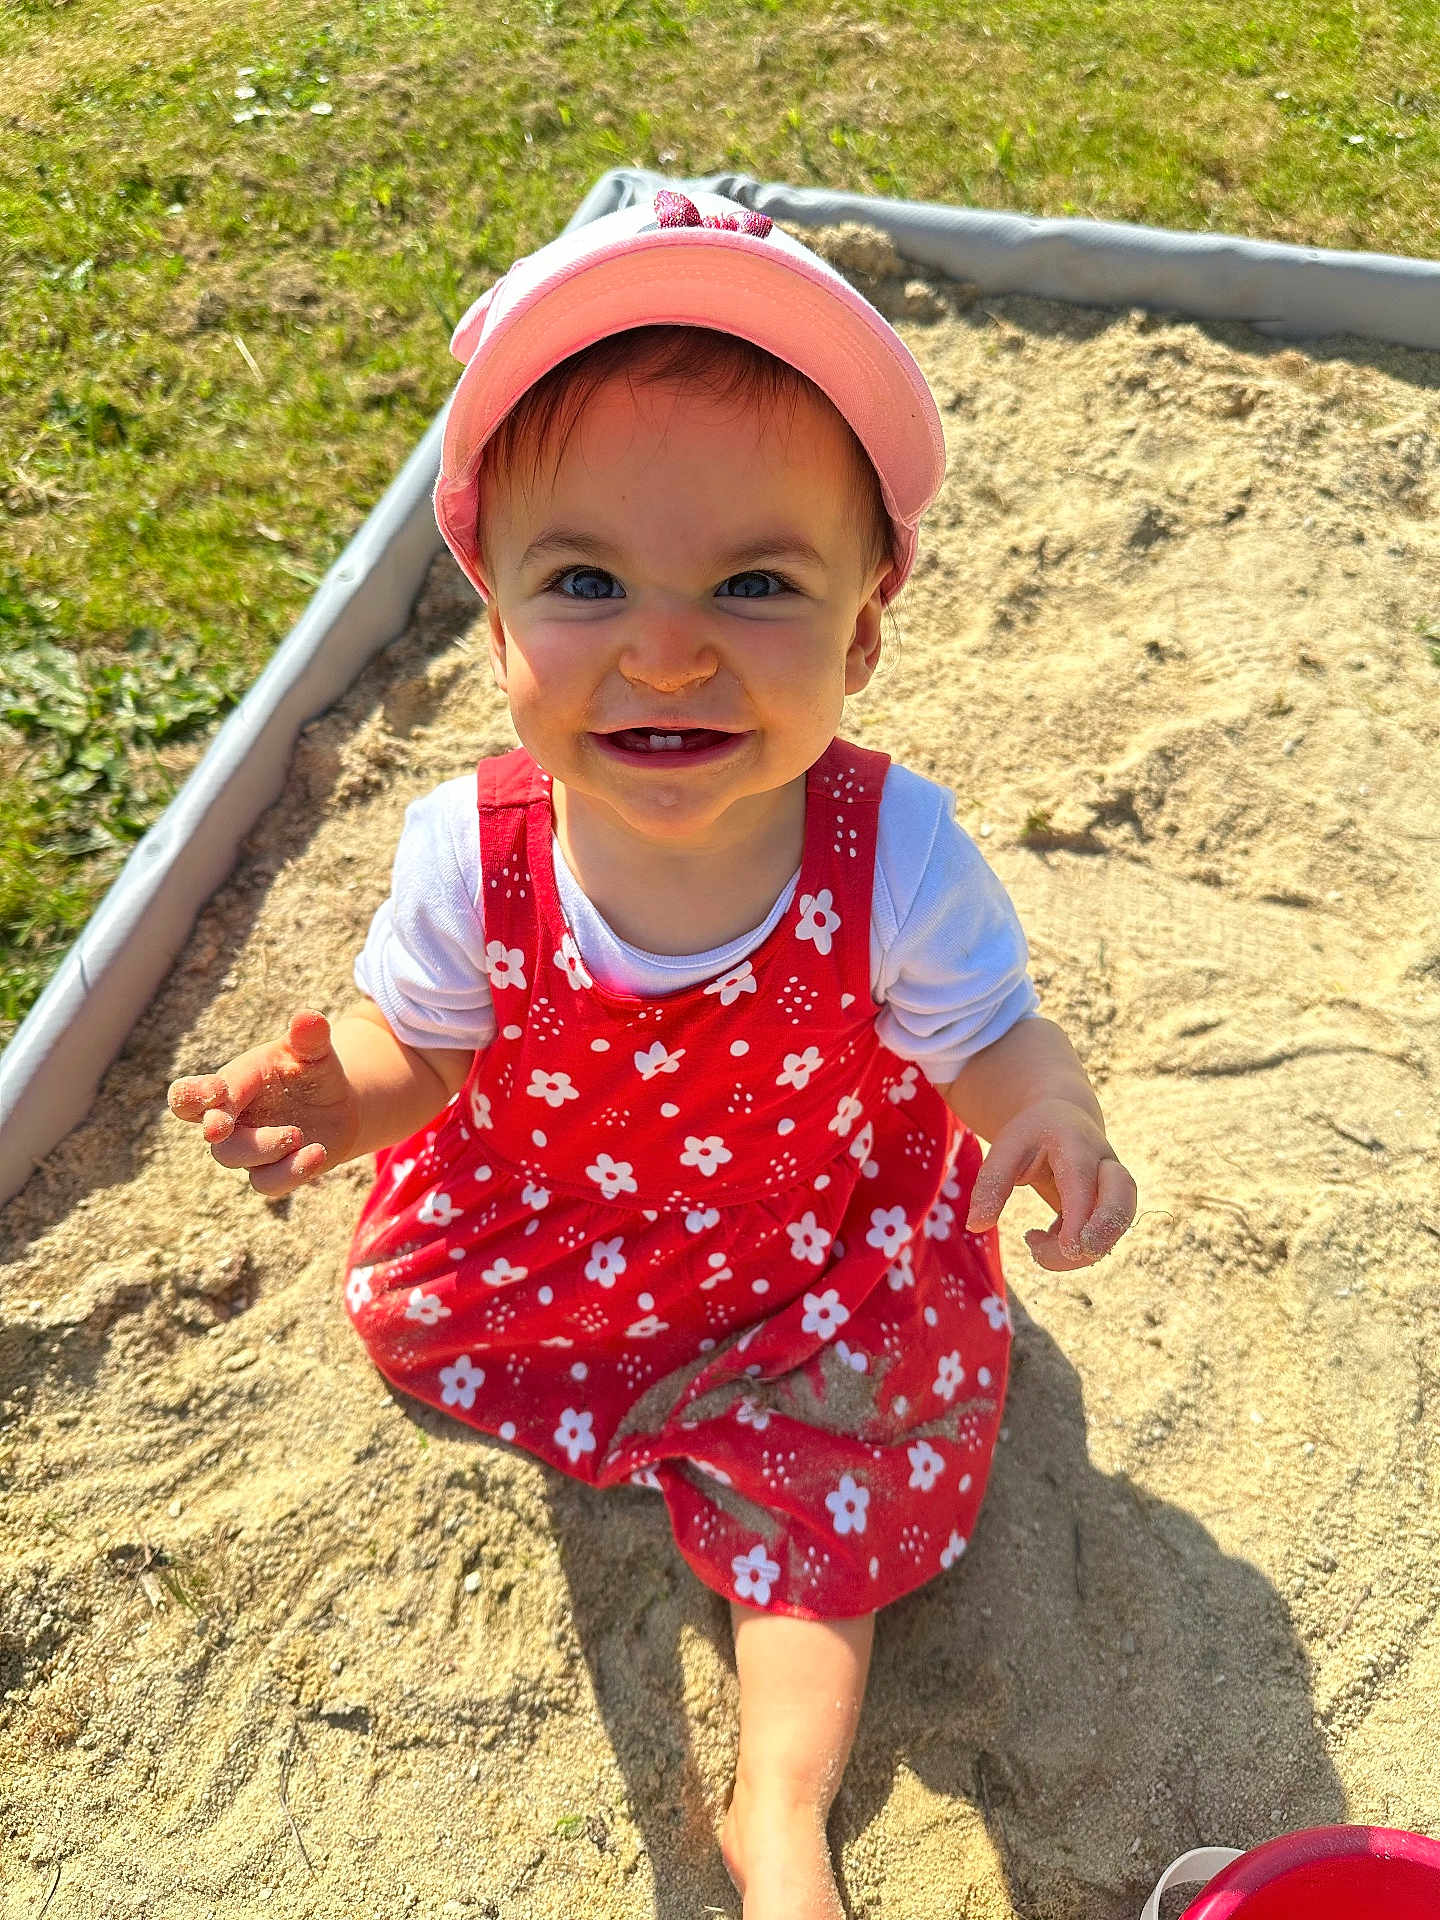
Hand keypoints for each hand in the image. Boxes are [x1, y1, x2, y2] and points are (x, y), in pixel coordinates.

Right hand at [167, 1009, 360, 1198]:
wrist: (339, 1106)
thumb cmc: (314, 1072)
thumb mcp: (314, 1051)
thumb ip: (309, 1036)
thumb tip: (307, 1017)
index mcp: (231, 1084)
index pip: (194, 1093)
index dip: (194, 1094)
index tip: (212, 1092)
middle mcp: (232, 1119)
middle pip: (207, 1130)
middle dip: (214, 1128)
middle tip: (219, 1128)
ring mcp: (249, 1148)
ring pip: (234, 1158)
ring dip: (264, 1148)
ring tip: (298, 1134)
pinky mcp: (271, 1171)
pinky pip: (268, 1183)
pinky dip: (292, 1171)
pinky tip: (317, 1153)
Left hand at [964, 1097, 1136, 1270]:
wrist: (1062, 1117)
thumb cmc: (1031, 1136)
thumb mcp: (1005, 1149)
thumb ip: (991, 1184)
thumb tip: (977, 1225)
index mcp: (1076, 1143)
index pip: (1084, 1183)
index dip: (1080, 1219)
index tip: (1068, 1250)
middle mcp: (1104, 1162)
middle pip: (1123, 1198)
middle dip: (1105, 1232)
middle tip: (1074, 1253)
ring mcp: (1113, 1183)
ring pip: (1121, 1220)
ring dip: (1084, 1248)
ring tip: (1037, 1246)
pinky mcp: (1110, 1203)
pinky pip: (1104, 1232)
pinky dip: (1075, 1248)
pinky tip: (1042, 1240)